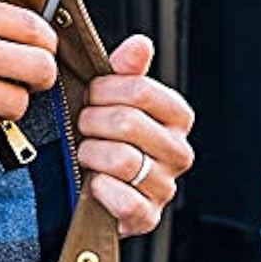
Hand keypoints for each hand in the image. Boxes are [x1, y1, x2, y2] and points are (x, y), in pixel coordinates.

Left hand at [77, 34, 194, 236]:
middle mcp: (178, 151)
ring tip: (85, 154)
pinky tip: (93, 183)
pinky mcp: (147, 217)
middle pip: (128, 122)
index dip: (103, 90)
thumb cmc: (102, 137)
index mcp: (176, 116)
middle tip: (82, 127)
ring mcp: (165, 186)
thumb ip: (126, 71)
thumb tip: (140, 44)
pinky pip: (123, 199)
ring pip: (122, 159)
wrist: (87, 189)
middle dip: (92, 122)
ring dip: (90, 154)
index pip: (141, 90)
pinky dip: (99, 189)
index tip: (90, 95)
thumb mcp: (111, 99)